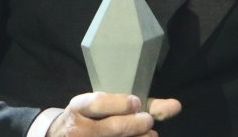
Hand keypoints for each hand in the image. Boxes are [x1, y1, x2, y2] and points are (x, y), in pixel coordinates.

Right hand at [46, 92, 181, 136]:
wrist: (61, 136)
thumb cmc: (90, 117)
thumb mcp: (102, 105)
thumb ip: (135, 104)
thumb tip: (176, 107)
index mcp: (79, 107)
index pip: (97, 103)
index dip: (119, 103)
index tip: (136, 103)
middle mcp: (78, 128)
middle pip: (112, 127)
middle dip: (135, 125)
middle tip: (147, 122)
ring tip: (149, 135)